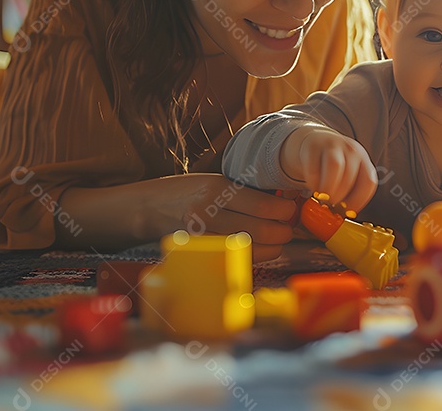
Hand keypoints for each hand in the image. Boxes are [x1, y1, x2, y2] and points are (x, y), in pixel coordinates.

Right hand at [59, 173, 296, 261]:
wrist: (149, 208)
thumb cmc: (188, 191)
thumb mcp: (216, 181)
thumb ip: (246, 191)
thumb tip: (285, 199)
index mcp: (216, 189)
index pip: (263, 204)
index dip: (285, 210)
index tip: (292, 209)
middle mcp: (209, 212)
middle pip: (262, 230)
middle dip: (283, 231)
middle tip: (289, 227)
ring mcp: (204, 236)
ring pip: (253, 249)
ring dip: (273, 246)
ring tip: (277, 238)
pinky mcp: (201, 253)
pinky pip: (237, 259)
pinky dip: (255, 256)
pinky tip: (260, 248)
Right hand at [280, 125, 377, 212]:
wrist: (315, 141)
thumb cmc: (334, 165)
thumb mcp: (347, 173)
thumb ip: (349, 191)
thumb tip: (344, 215)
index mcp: (364, 160)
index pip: (368, 182)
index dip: (359, 201)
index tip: (348, 212)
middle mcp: (351, 150)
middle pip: (350, 176)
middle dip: (340, 196)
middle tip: (331, 206)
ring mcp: (332, 145)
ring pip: (335, 166)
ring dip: (328, 188)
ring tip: (322, 199)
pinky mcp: (313, 146)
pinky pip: (314, 166)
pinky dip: (313, 182)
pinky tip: (313, 188)